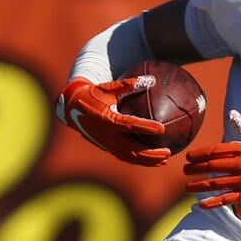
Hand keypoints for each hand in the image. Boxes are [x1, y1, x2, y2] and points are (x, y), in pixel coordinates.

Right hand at [55, 75, 169, 166]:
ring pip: (130, 157)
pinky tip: (153, 161)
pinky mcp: (107, 147)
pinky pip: (125, 157)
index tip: (162, 129)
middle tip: (168, 151)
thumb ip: (129, 84)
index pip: (130, 125)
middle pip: (132, 149)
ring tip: (164, 160)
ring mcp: (106, 144)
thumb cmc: (94, 95)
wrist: (72, 109)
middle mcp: (107, 135)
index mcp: (107, 119)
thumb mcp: (109, 88)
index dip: (146, 127)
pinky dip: (139, 160)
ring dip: (148, 160)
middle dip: (151, 153)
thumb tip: (152, 79)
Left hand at [183, 111, 240, 214]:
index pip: (214, 151)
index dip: (199, 154)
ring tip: (188, 187)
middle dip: (195, 169)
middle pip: (211, 167)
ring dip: (199, 185)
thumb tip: (234, 114)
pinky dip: (213, 202)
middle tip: (185, 170)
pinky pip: (227, 199)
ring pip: (215, 183)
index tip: (189, 156)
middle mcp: (240, 165)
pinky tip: (201, 204)